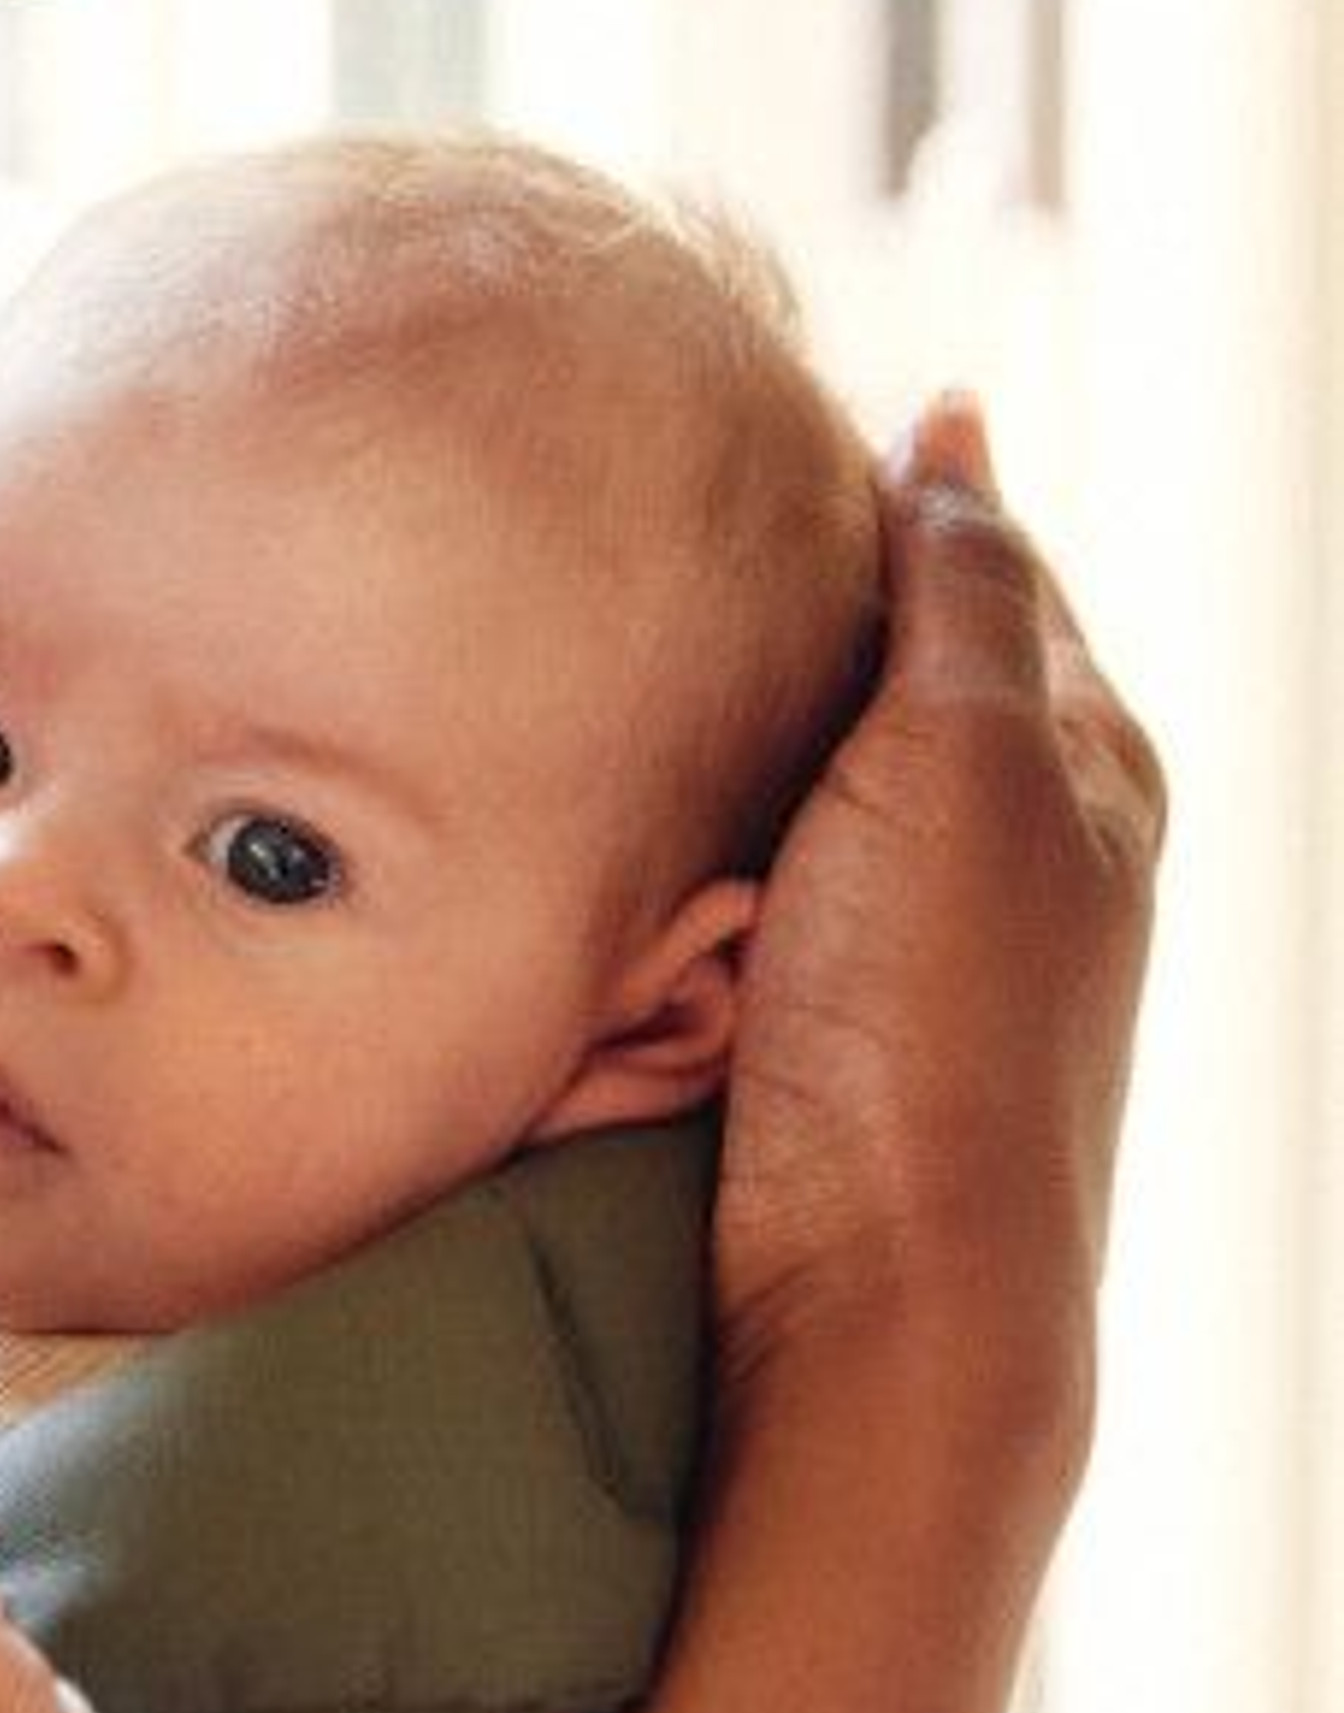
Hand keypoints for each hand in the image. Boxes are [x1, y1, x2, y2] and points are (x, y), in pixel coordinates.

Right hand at [713, 396, 1161, 1489]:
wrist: (881, 1293)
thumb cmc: (939, 1024)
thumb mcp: (970, 756)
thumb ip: (964, 584)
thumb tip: (951, 419)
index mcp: (1091, 764)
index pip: (982, 565)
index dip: (876, 493)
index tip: (739, 427)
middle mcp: (1022, 844)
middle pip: (895, 663)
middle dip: (792, 595)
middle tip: (652, 523)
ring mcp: (915, 937)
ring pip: (812, 767)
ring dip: (730, 710)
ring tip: (621, 636)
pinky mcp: (821, 1012)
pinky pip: (748, 863)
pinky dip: (696, 811)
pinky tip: (629, 793)